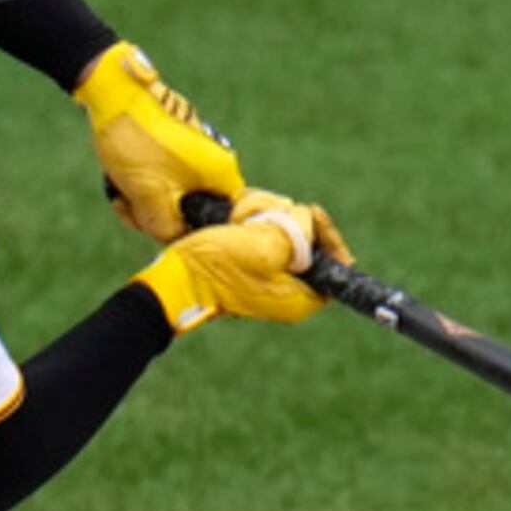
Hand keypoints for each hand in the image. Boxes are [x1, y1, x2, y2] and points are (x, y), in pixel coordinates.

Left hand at [73, 41, 240, 241]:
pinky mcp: (174, 144)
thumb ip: (167, 227)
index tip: (158, 228)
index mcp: (221, 172)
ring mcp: (194, 151)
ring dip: (141, 201)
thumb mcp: (149, 196)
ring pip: (169, 195)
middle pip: (189, 210)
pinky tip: (118, 178)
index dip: (187, 231)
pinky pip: (160, 177)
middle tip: (129, 204)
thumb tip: (176, 241)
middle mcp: (215, 161)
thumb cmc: (137, 141)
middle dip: (154, 215)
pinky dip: (139, 183)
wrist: (113, 91)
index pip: (216, 220)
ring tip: (118, 189)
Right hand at [131, 187, 350, 331]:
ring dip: (261, 215)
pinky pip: (262, 233)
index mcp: (302, 296)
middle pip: (308, 240)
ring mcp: (269, 276)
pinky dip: (249, 220)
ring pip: (282, 230)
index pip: (337, 263)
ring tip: (236, 221)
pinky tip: (231, 221)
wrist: (173, 279)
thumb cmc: (216, 267)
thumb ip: (299, 233)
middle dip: (285, 219)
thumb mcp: (265, 244)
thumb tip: (308, 220)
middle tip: (260, 218)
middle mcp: (290, 290)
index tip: (310, 213)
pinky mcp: (250, 264)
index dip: (328, 234)